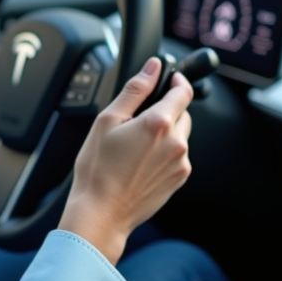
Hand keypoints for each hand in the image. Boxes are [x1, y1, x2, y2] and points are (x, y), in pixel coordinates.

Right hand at [58, 58, 193, 264]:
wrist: (101, 213)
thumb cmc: (98, 169)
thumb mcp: (107, 120)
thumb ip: (135, 89)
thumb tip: (153, 67)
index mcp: (159, 123)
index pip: (182, 91)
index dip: (177, 81)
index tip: (169, 78)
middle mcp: (176, 143)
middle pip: (183, 113)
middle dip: (166, 109)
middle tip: (139, 120)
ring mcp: (180, 164)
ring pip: (181, 135)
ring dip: (166, 132)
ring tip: (136, 145)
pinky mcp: (179, 180)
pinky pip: (178, 156)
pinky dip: (165, 152)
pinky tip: (141, 161)